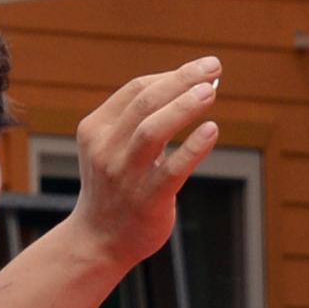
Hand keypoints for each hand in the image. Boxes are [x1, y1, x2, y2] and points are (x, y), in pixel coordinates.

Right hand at [64, 58, 222, 266]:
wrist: (99, 239)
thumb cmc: (116, 186)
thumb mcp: (113, 148)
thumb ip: (142, 120)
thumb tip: (195, 86)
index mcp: (94, 130)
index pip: (135, 90)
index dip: (172, 75)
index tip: (203, 68)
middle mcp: (105, 149)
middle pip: (144, 102)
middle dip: (181, 80)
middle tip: (214, 68)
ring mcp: (123, 175)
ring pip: (152, 130)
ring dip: (184, 106)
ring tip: (211, 91)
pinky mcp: (146, 199)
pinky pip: (172, 168)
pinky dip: (194, 146)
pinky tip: (212, 129)